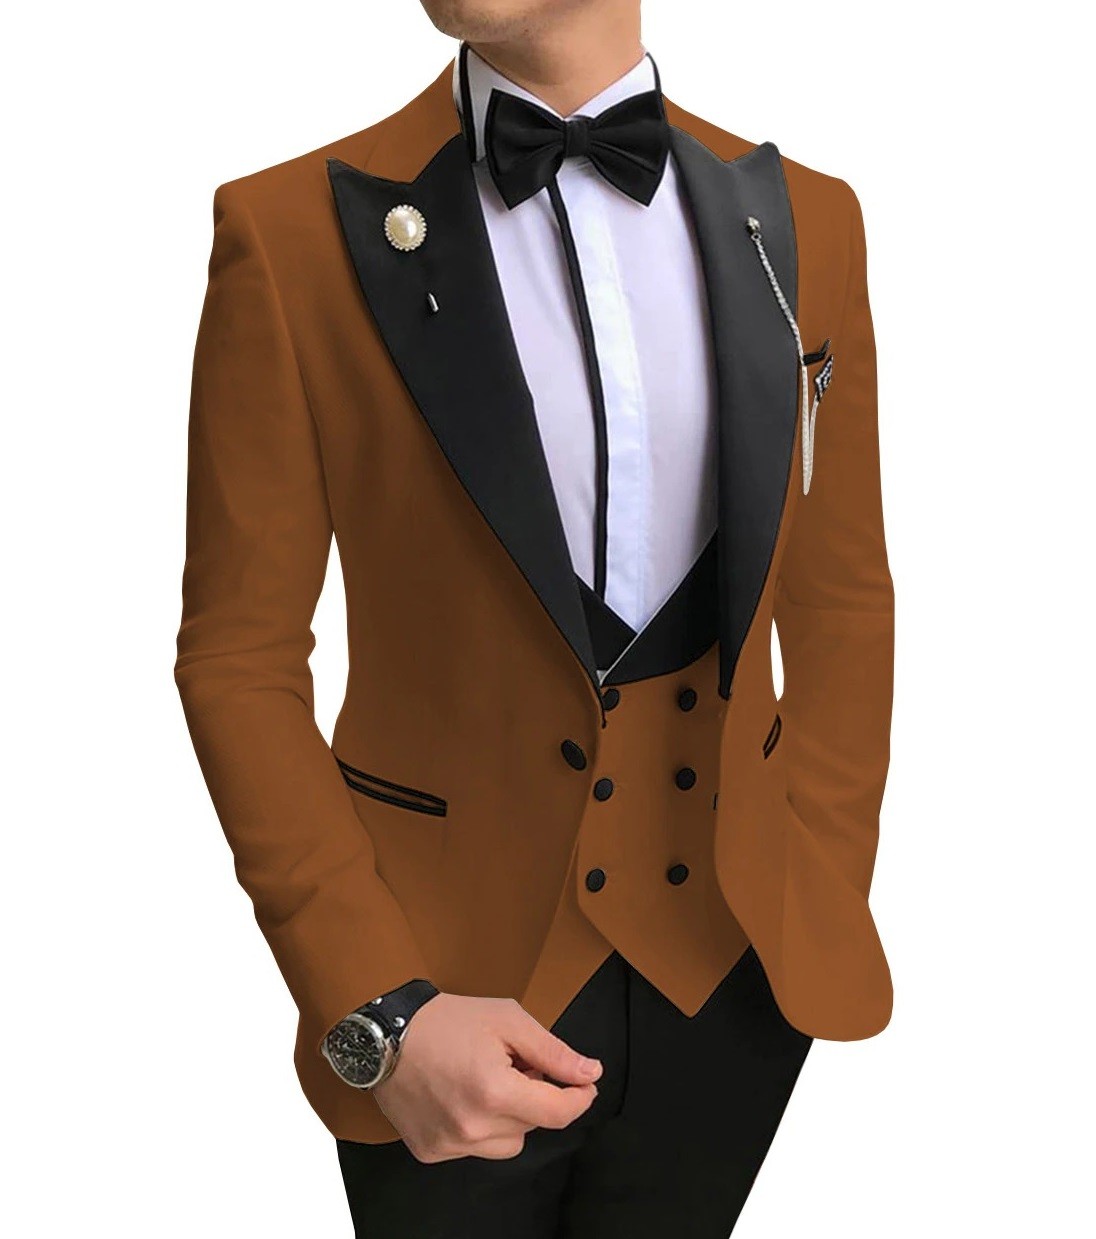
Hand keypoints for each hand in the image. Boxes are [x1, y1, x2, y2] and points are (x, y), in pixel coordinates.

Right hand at [372, 992, 601, 1162]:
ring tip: (488, 1081)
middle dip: (536, 1096)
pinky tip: (463, 1096)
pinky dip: (480, 1127)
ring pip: (508, 1143)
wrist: (384, 1035)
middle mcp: (473, 1127)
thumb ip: (553, 1051)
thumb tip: (590, 1073)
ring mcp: (450, 1144)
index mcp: (494, 1091)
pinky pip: (476, 1148)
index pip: (558, 1113)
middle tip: (517, 1064)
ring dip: (510, 1116)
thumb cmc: (445, 1021)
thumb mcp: (507, 1020)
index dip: (579, 1097)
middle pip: (534, 1125)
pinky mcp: (432, 1151)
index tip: (585, 1082)